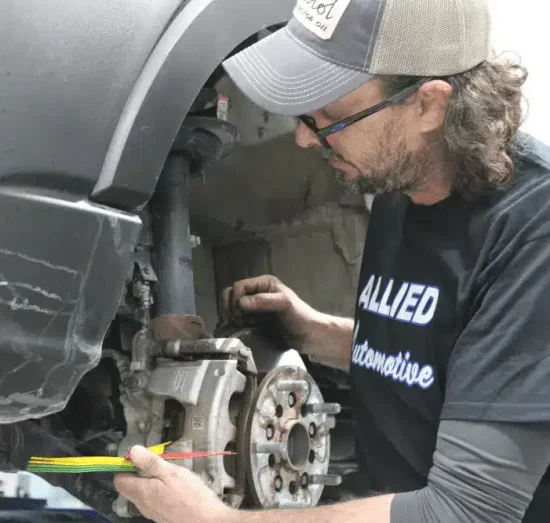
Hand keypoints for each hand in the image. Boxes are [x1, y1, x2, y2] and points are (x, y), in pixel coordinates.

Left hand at [114, 446, 234, 522]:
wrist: (206, 521)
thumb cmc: (190, 495)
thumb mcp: (171, 472)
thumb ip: (150, 462)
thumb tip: (132, 451)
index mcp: (142, 492)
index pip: (119, 480)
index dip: (125, 466)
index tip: (139, 457)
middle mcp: (142, 504)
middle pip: (129, 487)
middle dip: (138, 472)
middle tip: (157, 463)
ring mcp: (151, 512)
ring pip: (142, 493)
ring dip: (149, 481)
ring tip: (168, 472)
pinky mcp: (161, 516)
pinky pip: (152, 500)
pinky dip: (158, 490)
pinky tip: (174, 486)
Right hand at [221, 275, 319, 348]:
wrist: (309, 336)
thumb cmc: (301, 317)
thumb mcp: (285, 305)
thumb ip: (265, 301)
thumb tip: (241, 303)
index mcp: (264, 283)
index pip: (238, 286)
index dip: (236, 300)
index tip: (242, 315)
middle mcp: (257, 292)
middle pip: (231, 295)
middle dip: (231, 308)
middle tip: (240, 321)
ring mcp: (255, 306)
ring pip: (232, 307)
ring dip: (233, 317)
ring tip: (244, 325)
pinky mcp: (254, 319)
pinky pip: (237, 318)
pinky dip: (235, 323)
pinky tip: (243, 329)